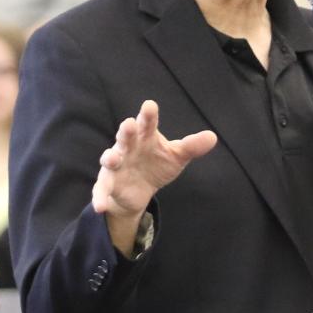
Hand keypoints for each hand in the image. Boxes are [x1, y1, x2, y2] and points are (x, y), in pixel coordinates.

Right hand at [92, 100, 216, 250]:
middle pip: (125, 137)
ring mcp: (115, 165)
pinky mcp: (108, 184)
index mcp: (144, 137)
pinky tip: (99, 206)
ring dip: (110, 157)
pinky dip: (99, 197)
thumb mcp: (176, 156)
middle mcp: (127, 147)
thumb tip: (213, 137)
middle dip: (126, 131)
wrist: (139, 190)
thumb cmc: (156, 164)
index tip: (150, 106)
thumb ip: (191, 147)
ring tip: (112, 158)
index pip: (146, 124)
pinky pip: (101, 189)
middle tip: (129, 124)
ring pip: (110, 159)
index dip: (148, 115)